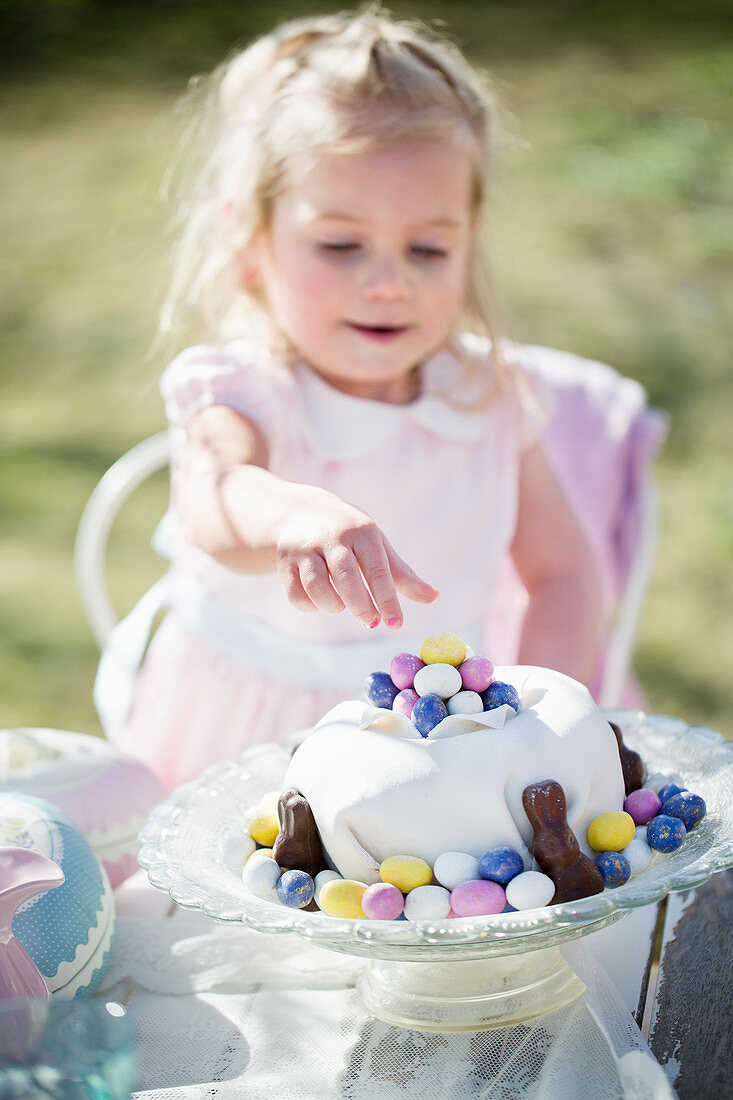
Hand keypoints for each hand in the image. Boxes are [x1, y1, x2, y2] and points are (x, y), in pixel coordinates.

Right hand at [274, 490, 438, 627]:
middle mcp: (333, 536)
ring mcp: (305, 547)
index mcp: (362, 532)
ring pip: (317, 585)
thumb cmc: (350, 537)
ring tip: (342, 607)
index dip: (388, 600)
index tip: (395, 623)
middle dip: (361, 605)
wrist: (302, 514)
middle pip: (346, 577)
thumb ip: (403, 575)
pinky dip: (310, 607)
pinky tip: (322, 604)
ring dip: (333, 606)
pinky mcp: (284, 561)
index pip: (378, 570)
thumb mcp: (377, 547)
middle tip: (370, 622)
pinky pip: (296, 593)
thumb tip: (434, 597)